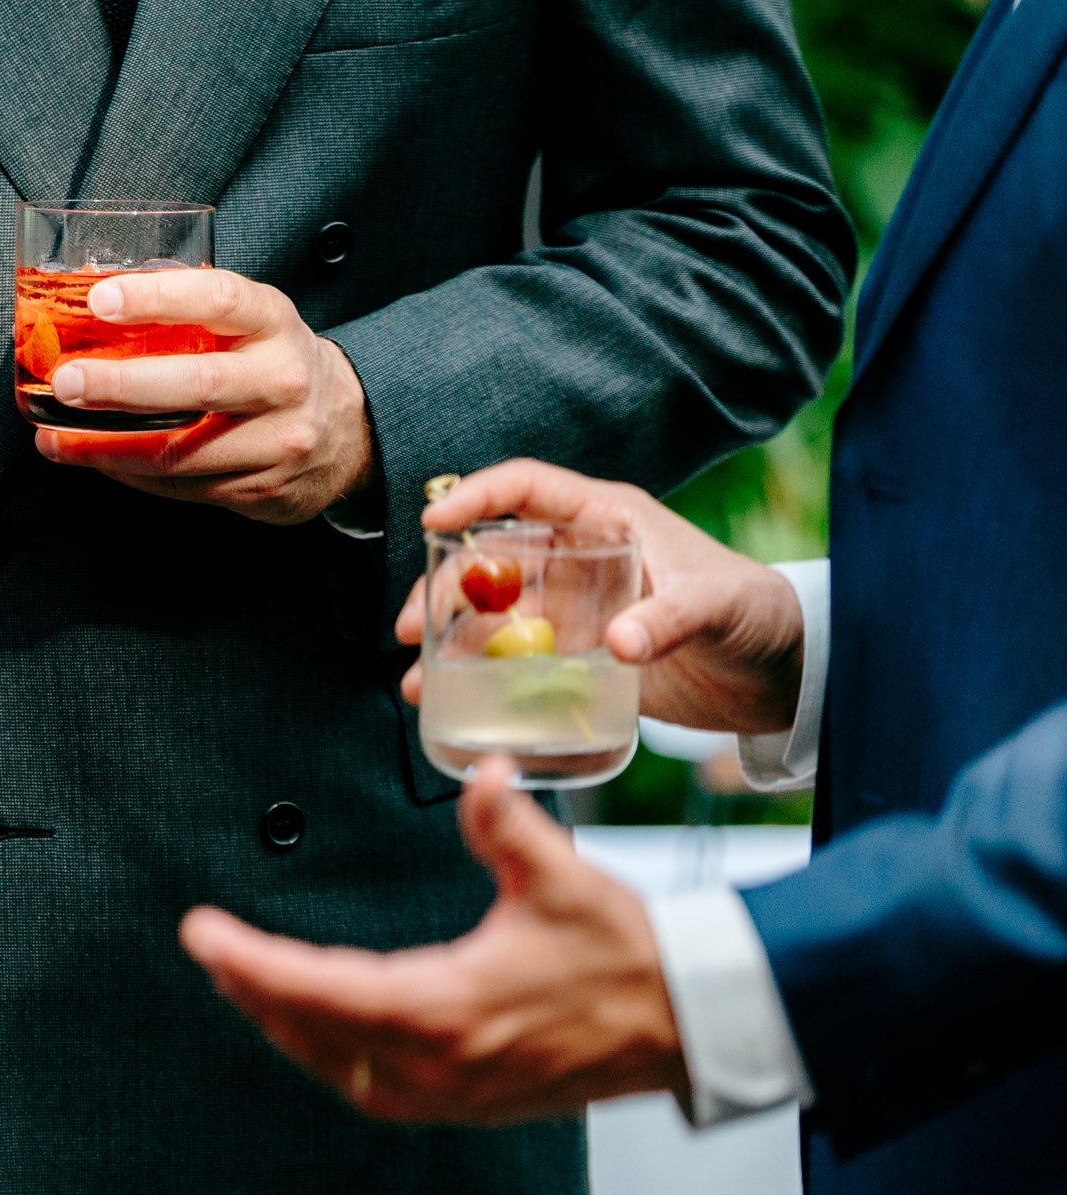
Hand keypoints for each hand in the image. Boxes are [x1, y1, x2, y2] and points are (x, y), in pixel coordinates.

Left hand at [31, 269, 373, 524]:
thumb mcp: (252, 321)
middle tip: (68, 381)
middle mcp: (281, 381)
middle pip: (198, 384)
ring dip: (107, 447)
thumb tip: (97, 296)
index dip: (157, 298)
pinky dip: (129, 472)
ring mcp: (276, 441)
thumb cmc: (276, 362)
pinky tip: (96, 458)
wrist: (348, 431)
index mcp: (274, 323)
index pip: (219, 300)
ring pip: (181, 452)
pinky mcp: (260, 489)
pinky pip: (180, 486)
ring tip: (56, 438)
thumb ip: (191, 308)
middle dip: (122, 385)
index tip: (101, 299)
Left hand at [181, 759, 686, 1123]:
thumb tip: (479, 774)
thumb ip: (506, 827)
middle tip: (210, 951)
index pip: (321, 990)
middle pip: (312, 1034)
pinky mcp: (464, 1100)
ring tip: (244, 982)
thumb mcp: (562, 881)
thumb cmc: (626, 958)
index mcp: (449, 1010)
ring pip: (335, 1067)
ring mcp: (449, 1092)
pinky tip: (315, 1026)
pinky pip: (371, 1086)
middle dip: (254, 990)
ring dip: (285, 1026)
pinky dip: (330, 1053)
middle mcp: (438, 1063)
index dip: (252, 963)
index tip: (202, 935)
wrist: (687, 1024)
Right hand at [396, 459, 804, 733]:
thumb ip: (668, 618)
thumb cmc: (756, 612)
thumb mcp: (717, 605)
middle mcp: (578, 559)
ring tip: (420, 683)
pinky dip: (481, 682)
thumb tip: (616, 644)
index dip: (475, 497)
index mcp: (606, 520)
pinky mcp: (576, 658)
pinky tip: (457, 705)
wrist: (781, 672)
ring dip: (450, 646)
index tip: (433, 521)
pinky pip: (514, 664)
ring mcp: (572, 610)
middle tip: (413, 632)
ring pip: (490, 617)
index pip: (526, 489)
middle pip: (489, 560)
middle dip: (442, 590)